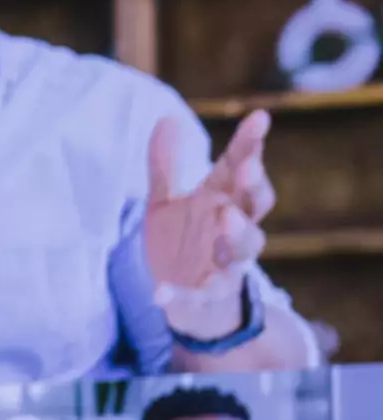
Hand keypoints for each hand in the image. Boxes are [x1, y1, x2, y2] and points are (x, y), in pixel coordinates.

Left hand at [148, 112, 275, 339]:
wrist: (187, 302)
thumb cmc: (184, 243)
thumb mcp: (167, 202)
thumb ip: (166, 166)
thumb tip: (167, 118)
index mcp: (222, 201)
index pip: (240, 168)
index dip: (251, 144)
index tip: (260, 116)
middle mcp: (230, 230)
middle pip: (254, 205)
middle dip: (253, 186)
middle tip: (247, 167)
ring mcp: (223, 265)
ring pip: (244, 249)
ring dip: (238, 234)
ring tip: (226, 217)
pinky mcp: (204, 298)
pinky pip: (198, 298)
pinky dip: (181, 297)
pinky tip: (160, 294)